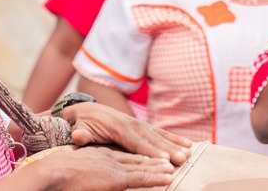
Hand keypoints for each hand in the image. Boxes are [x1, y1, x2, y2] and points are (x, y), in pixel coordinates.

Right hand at [3, 145, 174, 190]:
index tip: (148, 156)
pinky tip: (168, 176)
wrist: (52, 172)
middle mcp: (109, 156)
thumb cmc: (56, 173)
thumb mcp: (71, 167)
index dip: (138, 154)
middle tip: (170, 158)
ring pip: (143, 166)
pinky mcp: (118, 178)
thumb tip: (81, 172)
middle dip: (154, 157)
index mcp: (97, 154)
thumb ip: (82, 169)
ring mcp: (114, 166)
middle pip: (136, 157)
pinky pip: (142, 177)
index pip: (123, 154)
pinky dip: (157, 176)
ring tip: (174, 166)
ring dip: (160, 167)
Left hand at [62, 102, 190, 165]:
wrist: (85, 110)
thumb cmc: (81, 123)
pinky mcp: (141, 125)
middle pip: (151, 139)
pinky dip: (174, 137)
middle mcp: (130, 123)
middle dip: (168, 149)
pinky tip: (188, 144)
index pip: (135, 141)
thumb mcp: (78, 128)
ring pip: (159, 135)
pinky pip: (160, 132)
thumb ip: (80, 133)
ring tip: (189, 153)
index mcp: (116, 127)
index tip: (163, 158)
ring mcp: (138, 123)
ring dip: (175, 144)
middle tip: (182, 159)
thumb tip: (78, 136)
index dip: (149, 150)